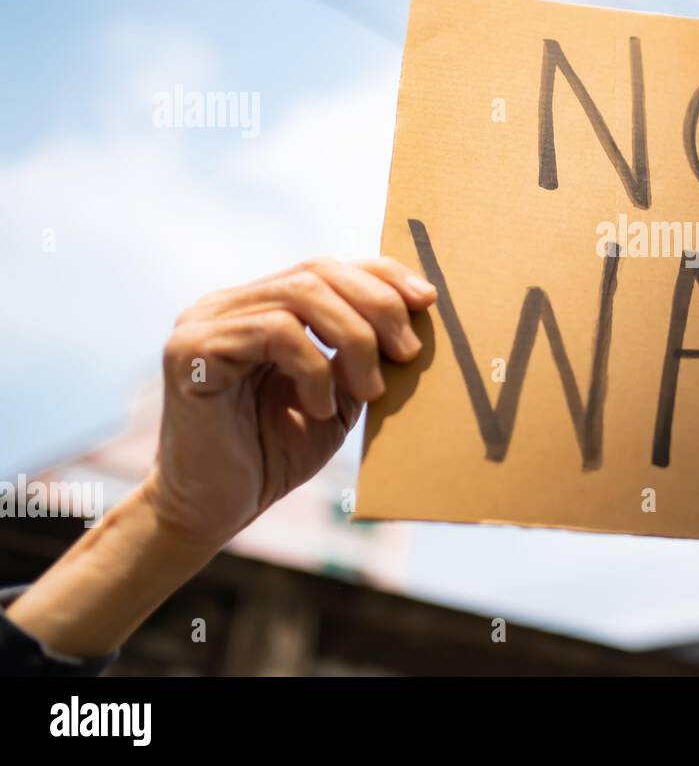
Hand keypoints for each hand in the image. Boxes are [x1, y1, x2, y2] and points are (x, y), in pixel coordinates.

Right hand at [147, 257, 437, 546]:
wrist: (214, 513)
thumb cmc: (275, 455)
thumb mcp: (338, 396)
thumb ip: (363, 354)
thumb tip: (415, 312)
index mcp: (260, 307)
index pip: (327, 266)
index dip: (382, 275)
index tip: (427, 301)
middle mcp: (228, 304)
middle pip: (318, 271)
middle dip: (378, 306)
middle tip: (408, 354)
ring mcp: (204, 322)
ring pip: (302, 293)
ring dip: (354, 339)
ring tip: (370, 391)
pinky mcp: (190, 349)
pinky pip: (274, 332)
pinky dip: (314, 368)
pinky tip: (320, 408)